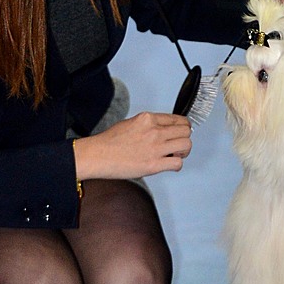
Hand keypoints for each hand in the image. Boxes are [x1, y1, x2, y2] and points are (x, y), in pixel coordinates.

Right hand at [73, 112, 191, 180]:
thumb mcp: (131, 122)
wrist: (98, 155)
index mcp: (148, 119)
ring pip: (186, 145)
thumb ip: (148, 124)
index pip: (177, 119)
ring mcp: (155, 147)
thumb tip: (160, 129)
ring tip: (175, 154)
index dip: (182, 127)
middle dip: (185, 138)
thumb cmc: (109, 142)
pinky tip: (169, 164)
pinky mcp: (154, 164)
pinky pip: (178, 163)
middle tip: (179, 144)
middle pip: (186, 130)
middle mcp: (154, 131)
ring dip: (183, 151)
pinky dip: (176, 165)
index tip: (181, 131)